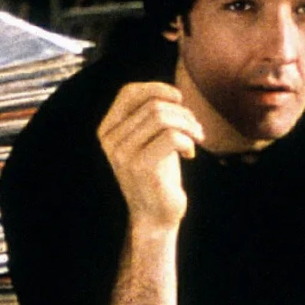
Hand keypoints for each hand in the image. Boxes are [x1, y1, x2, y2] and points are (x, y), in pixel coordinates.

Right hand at [97, 81, 204, 231]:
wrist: (156, 216)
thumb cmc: (159, 175)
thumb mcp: (151, 140)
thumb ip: (153, 117)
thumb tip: (174, 93)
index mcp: (108, 130)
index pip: (128, 92)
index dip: (157, 88)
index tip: (179, 98)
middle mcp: (110, 140)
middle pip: (153, 105)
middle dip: (182, 112)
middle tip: (196, 128)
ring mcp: (123, 154)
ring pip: (162, 118)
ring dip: (188, 125)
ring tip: (197, 137)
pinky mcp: (141, 167)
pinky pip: (172, 137)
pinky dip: (188, 141)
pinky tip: (191, 153)